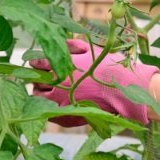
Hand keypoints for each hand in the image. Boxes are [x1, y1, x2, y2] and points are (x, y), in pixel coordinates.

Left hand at [30, 39, 159, 125]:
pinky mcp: (65, 116)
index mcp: (61, 67)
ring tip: (51, 89)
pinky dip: (50, 105)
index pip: (38, 63)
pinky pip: (50, 111)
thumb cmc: (109, 67)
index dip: (37, 62)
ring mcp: (60, 102)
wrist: (123, 90)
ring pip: (39, 97)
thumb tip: (57, 43)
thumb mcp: (89, 51)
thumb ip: (70, 47)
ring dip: (42, 92)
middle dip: (39, 77)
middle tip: (45, 75)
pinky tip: (60, 101)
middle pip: (36, 81)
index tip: (39, 62)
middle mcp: (56, 85)